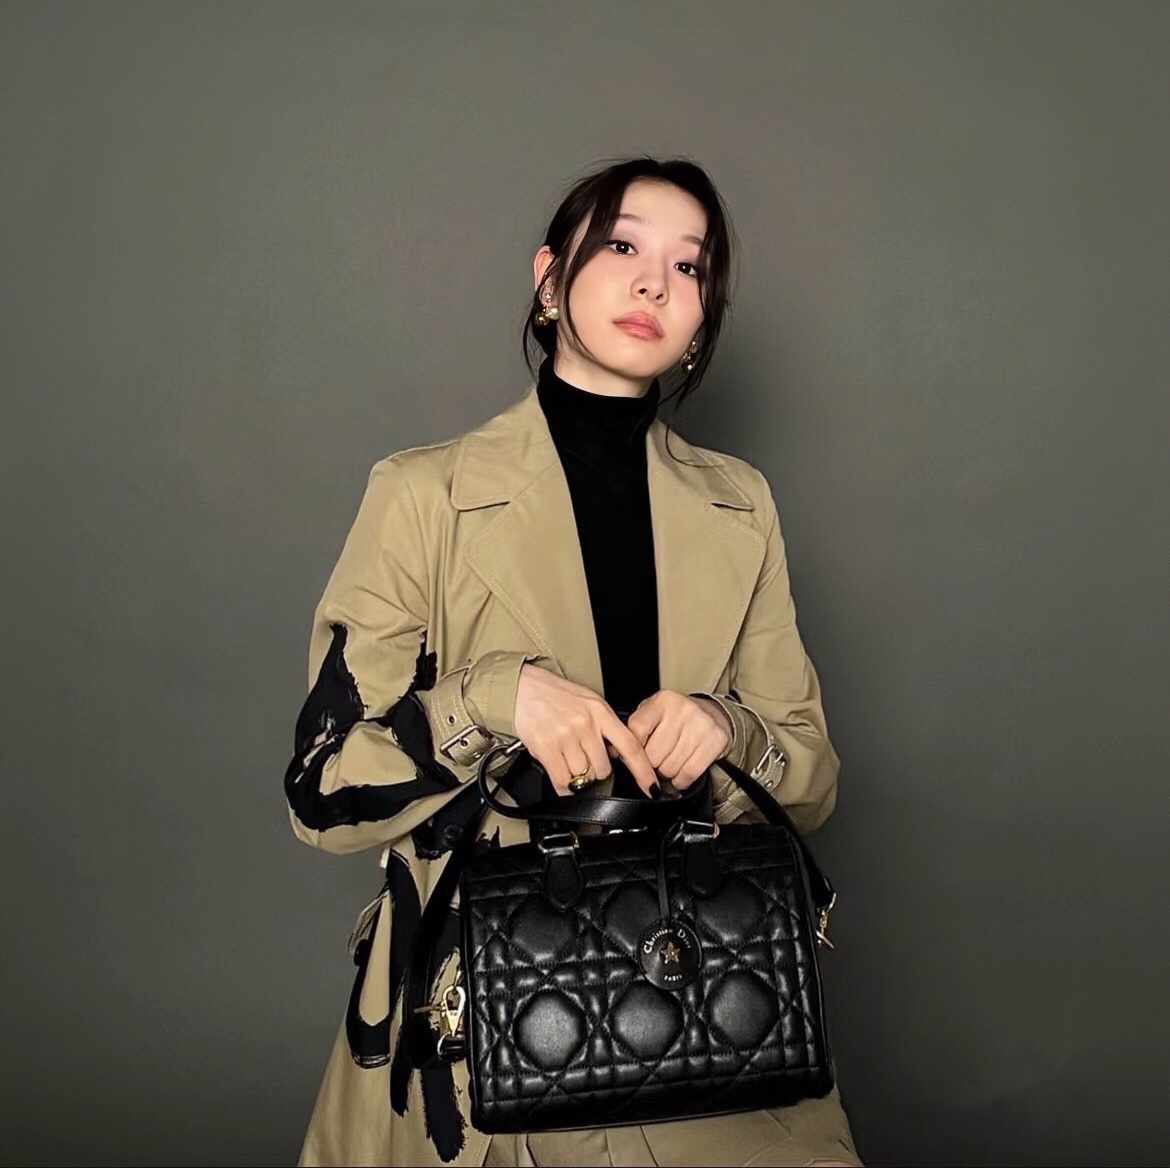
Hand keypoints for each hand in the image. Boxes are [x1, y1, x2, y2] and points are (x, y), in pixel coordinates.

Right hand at [513, 664, 659, 796]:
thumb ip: (605, 727)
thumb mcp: (589, 703)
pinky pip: (563, 781)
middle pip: (603, 769)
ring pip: (583, 777)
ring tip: (566, 757)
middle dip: (595, 771)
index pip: (630, 746)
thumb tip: (619, 754)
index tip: (650, 786)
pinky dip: (564, 785)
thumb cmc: (556, 696)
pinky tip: (560, 772)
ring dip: (577, 776)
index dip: (643, 770)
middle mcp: (585, 724)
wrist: (523, 688)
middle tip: (582, 758)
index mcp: (600, 712)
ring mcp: (566, 736)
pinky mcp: (546, 747)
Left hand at [621, 691, 731, 790]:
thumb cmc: (678, 718)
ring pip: (669, 767)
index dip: (634, 749)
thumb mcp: (655, 716)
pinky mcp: (714, 741)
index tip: (636, 755)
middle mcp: (681, 710)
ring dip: (667, 773)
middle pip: (652, 754)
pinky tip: (680, 773)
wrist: (714, 715)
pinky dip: (680, 781)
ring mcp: (700, 725)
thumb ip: (635, 731)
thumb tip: (613, 752)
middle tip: (658, 759)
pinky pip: (688, 774)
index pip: (636, 731)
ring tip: (671, 762)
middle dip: (652, 764)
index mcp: (662, 701)